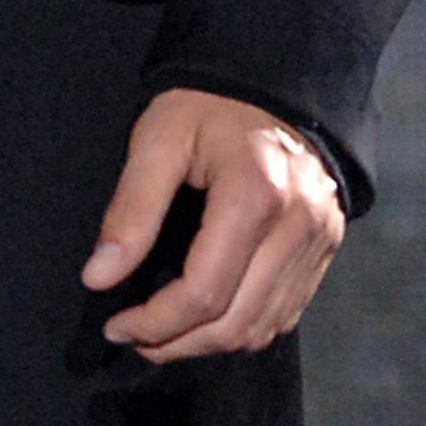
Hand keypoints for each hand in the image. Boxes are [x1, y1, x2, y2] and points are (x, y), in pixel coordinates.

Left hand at [78, 87, 343, 362]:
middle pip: (236, 322)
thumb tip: (98, 277)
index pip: (204, 291)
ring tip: (163, 333)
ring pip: (263, 327)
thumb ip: (130, 210)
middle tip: (134, 338)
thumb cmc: (207, 106)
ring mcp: (320, 240)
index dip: (155, 321)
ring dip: (209, 343)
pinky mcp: (327, 247)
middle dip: (178, 343)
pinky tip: (207, 316)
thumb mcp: (158, 139)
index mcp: (255, 195)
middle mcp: (298, 225)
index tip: (116, 325)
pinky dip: (244, 327)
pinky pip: (285, 312)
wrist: (273, 82)